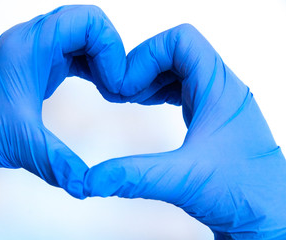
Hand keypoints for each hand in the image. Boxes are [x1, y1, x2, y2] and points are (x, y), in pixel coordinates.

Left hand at [0, 5, 126, 200]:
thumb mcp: (18, 143)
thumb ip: (56, 163)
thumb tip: (87, 184)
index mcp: (29, 45)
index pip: (87, 21)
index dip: (110, 48)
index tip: (113, 82)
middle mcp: (33, 41)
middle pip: (89, 26)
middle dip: (111, 54)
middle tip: (116, 87)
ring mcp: (36, 53)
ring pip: (84, 39)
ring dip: (103, 61)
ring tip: (111, 91)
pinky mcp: (38, 67)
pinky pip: (75, 54)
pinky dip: (93, 68)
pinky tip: (99, 89)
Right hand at [85, 24, 285, 238]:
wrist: (268, 215)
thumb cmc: (244, 195)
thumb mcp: (183, 181)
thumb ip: (134, 176)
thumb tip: (93, 179)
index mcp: (220, 90)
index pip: (180, 41)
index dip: (147, 55)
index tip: (130, 85)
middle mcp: (221, 88)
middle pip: (174, 51)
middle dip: (143, 67)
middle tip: (122, 93)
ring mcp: (216, 100)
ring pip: (177, 68)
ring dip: (149, 78)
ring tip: (130, 99)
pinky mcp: (210, 115)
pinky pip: (181, 86)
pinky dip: (158, 89)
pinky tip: (146, 104)